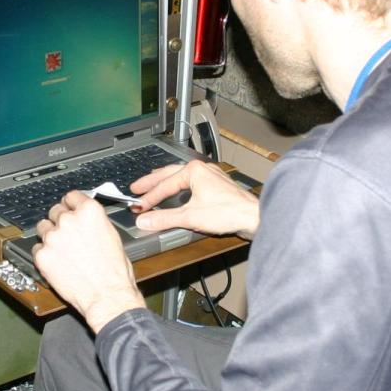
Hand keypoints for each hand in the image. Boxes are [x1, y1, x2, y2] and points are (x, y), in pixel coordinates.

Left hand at [33, 191, 146, 331]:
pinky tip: (56, 263)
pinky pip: (36, 249)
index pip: (71, 196)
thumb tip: (88, 222)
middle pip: (55, 210)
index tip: (69, 207)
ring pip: (42, 228)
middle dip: (60, 220)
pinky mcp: (42, 255)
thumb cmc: (115, 272)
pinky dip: (44, 254)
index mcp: (90, 212)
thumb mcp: (113, 237)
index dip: (70, 203)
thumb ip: (96, 223)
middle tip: (66, 234)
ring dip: (49, 236)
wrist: (107, 296)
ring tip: (60, 249)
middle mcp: (69, 220)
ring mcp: (53, 237)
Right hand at [130, 160, 259, 239]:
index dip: (149, 198)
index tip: (138, 208)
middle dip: (152, 182)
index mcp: (194, 171)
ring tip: (154, 186)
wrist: (253, 217)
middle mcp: (203, 169)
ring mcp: (211, 177)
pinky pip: (193, 183)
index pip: (164, 185)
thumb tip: (144, 221)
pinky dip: (180, 188)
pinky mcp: (218, 187)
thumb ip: (164, 219)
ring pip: (182, 177)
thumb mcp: (190, 217)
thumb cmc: (228, 212)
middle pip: (170, 174)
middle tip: (137, 188)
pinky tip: (179, 193)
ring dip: (166, 183)